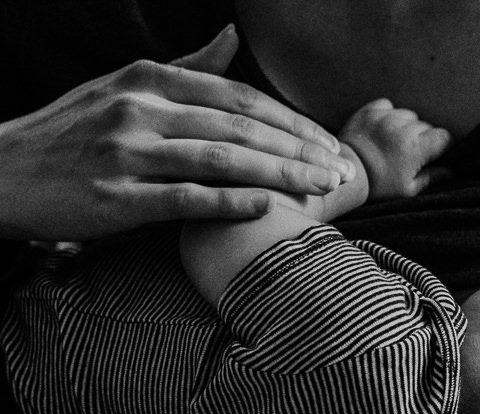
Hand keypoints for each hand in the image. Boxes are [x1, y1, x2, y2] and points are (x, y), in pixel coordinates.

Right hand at [0, 24, 353, 240]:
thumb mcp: (125, 86)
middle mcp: (140, 109)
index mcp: (149, 80)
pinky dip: (230, 202)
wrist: (4, 170)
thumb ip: (185, 67)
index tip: (329, 143)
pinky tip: (268, 206)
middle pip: (240, 128)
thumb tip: (232, 37)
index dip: (291, 121)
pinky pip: (185, 198)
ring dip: (280, 174)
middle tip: (342, 170)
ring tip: (323, 188)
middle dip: (300, 149)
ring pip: (222, 160)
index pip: (240, 97)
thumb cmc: (75, 131)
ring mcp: (126, 153)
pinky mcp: (115, 197)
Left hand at [340, 99, 451, 200]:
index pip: (444, 136)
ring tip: (395, 141)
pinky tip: (384, 129)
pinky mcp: (371, 111)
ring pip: (409, 115)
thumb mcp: (408, 189)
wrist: (346, 173)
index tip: (435, 154)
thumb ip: (432, 177)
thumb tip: (451, 171)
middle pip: (426, 126)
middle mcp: (403, 128)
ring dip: (406, 125)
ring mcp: (386, 117)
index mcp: (416, 148)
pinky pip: (388, 106)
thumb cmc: (379, 186)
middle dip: (422, 138)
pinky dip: (389, 114)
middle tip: (409, 153)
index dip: (443, 145)